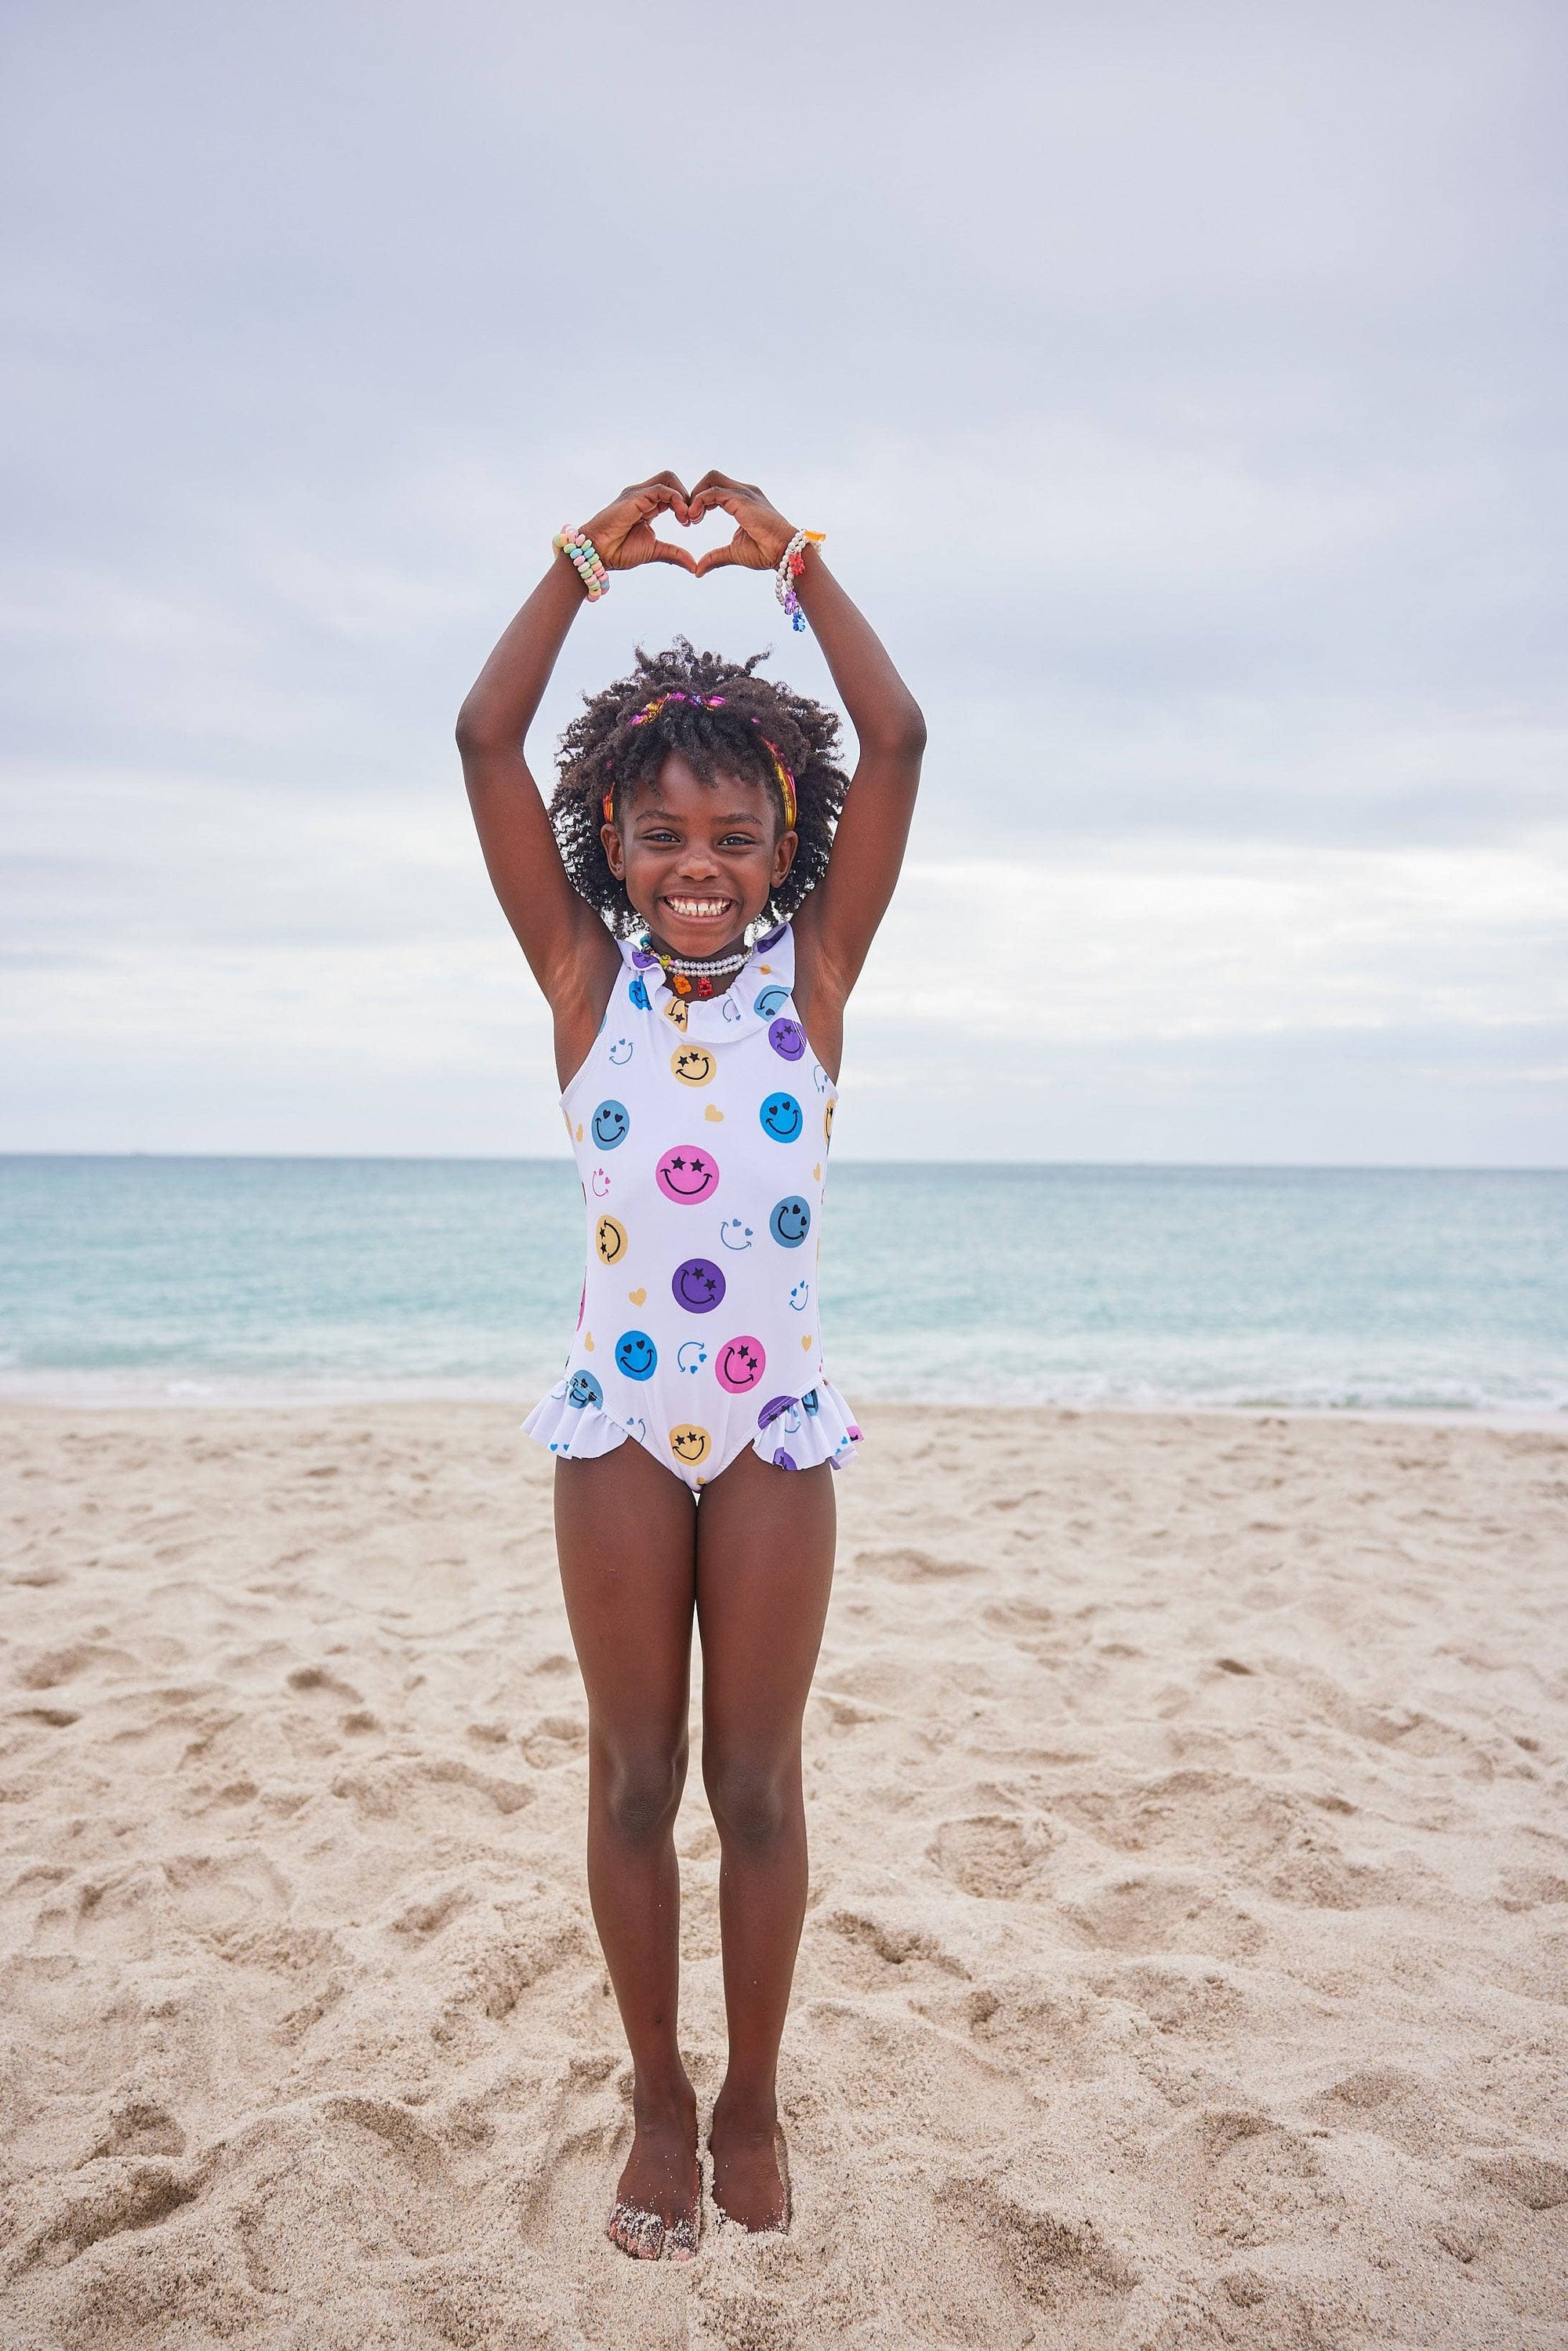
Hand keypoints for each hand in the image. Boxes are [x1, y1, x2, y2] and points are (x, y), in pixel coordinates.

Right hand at [577, 473, 695, 574]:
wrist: (599, 553)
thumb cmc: (620, 552)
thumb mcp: (655, 551)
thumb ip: (674, 554)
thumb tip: (694, 566)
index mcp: (648, 505)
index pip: (672, 493)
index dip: (685, 504)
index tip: (690, 522)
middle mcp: (643, 496)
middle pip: (671, 480)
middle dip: (687, 495)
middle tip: (691, 518)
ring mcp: (638, 494)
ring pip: (668, 479)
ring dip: (683, 495)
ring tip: (686, 517)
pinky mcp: (635, 496)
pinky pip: (661, 489)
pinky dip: (676, 499)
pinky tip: (681, 515)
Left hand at [687, 473, 796, 576]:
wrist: (785, 553)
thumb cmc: (766, 553)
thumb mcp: (734, 553)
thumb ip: (715, 557)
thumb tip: (698, 570)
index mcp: (743, 500)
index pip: (715, 488)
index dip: (700, 501)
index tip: (693, 520)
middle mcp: (744, 491)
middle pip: (712, 477)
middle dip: (695, 493)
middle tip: (689, 516)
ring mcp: (744, 493)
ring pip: (711, 479)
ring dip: (695, 496)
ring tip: (691, 518)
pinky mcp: (742, 500)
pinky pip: (713, 492)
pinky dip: (699, 502)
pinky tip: (695, 517)